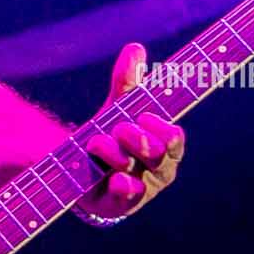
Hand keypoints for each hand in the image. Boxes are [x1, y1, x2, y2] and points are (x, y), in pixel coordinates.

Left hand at [77, 42, 184, 222]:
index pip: (174, 138)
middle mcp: (160, 170)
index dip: (159, 125)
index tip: (141, 115)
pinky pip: (128, 198)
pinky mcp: (122, 205)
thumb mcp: (117, 107)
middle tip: (118, 129)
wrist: (79, 168)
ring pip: (137, 170)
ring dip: (114, 153)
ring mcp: (143, 190)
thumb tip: (135, 48)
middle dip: (136, 138)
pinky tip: (116, 179)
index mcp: (166, 147)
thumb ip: (126, 82)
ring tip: (96, 144)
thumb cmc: (110, 136)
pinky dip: (122, 186)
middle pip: (158, 153)